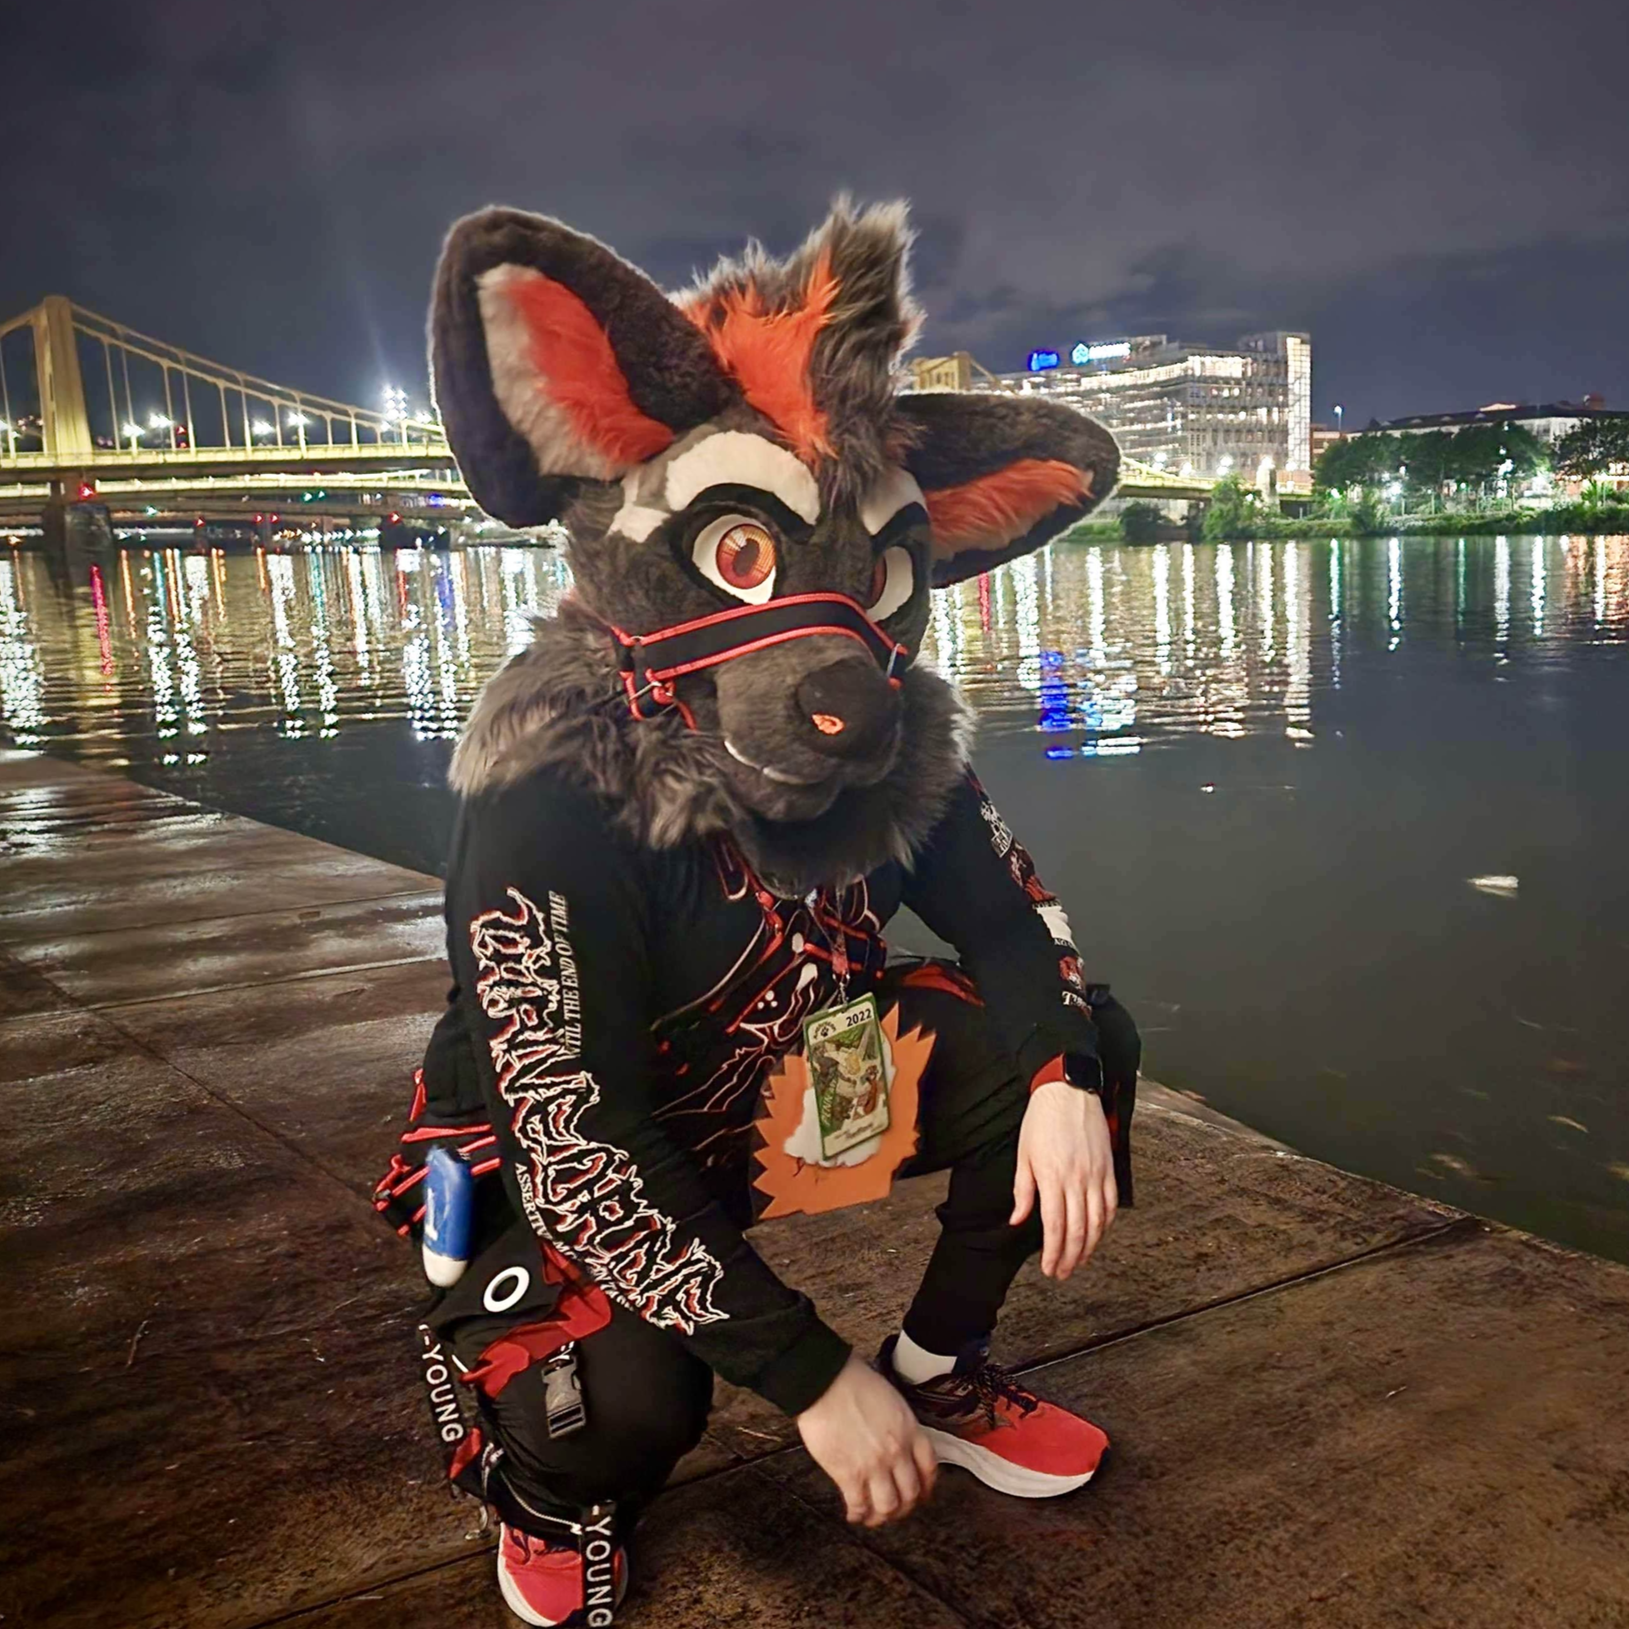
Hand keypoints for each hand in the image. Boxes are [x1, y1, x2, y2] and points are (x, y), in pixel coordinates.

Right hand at [796, 1355, 936, 1526]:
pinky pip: (859, 1505)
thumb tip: (895, 1442)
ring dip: (882, 1516)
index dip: (927, 1486)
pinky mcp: (849, 1474)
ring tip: (874, 1517)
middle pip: (910, 1494)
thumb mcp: (891, 1400)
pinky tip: (853, 1514)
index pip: (929, 1468)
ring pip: (888, 1506)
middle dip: (904, 1507)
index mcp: (909, 1430)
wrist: (826, 1382)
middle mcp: (897, 1452)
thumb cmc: (854, 1382)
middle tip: (895, 1509)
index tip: (922, 1494)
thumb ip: (898, 1426)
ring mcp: (874, 1466)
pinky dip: (857, 1515)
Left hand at [1010, 1081, 1117, 1280]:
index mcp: (1052, 1177)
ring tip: (1080, 1260)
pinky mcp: (1109, 1168)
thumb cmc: (1042, 1120)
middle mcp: (1077, 1179)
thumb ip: (1022, 1191)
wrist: (1068, 1092)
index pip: (1055, 1227)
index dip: (1053, 1252)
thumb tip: (1018, 1219)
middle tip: (1064, 1272)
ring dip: (1089, 1247)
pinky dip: (1106, 1224)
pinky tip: (1098, 1234)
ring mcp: (1096, 1175)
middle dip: (1071, 1257)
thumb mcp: (1023, 1155)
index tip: (1050, 1268)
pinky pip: (1111, 1204)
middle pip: (1078, 1230)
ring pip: (1098, 1222)